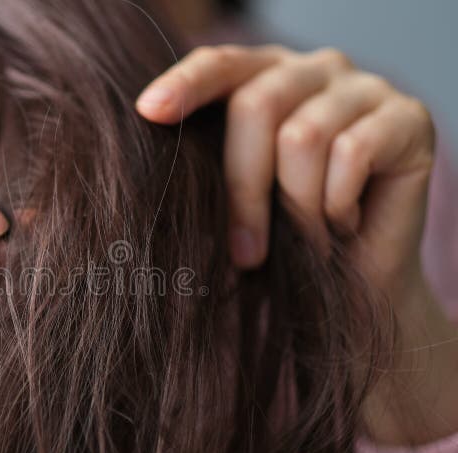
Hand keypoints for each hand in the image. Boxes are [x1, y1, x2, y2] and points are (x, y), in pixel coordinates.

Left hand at [137, 44, 434, 293]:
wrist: (354, 283)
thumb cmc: (285, 238)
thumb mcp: (237, 199)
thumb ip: (207, 165)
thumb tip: (153, 144)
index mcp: (265, 77)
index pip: (220, 65)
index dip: (184, 85)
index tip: (148, 113)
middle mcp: (314, 69)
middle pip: (256, 104)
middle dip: (242, 188)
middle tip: (244, 253)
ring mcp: (363, 88)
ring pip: (302, 137)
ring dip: (297, 208)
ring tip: (307, 238)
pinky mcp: (408, 117)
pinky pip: (352, 153)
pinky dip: (338, 205)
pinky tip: (345, 223)